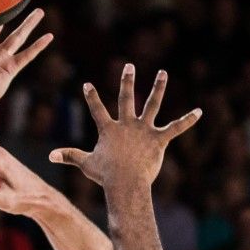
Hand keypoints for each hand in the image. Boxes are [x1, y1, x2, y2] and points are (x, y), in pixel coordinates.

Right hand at [50, 65, 200, 193]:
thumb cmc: (105, 175)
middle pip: (126, 98)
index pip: (97, 109)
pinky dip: (188, 120)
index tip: (87, 84)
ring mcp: (144, 130)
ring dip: (158, 87)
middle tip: (128, 66)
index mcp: (109, 129)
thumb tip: (50, 155)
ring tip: (162, 73)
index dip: (91, 97)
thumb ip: (69, 155)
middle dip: (126, 81)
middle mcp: (127, 124)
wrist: (125, 182)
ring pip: (152, 104)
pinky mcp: (159, 139)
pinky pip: (176, 128)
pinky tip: (199, 112)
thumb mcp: (85, 163)